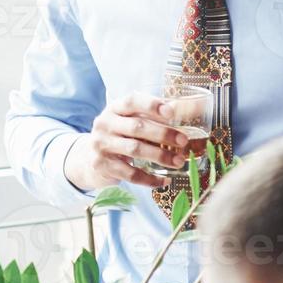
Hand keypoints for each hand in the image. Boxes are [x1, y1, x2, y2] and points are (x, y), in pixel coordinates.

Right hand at [63, 93, 190, 190]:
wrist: (88, 158)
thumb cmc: (119, 135)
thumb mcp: (129, 120)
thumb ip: (154, 115)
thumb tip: (193, 107)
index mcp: (114, 108)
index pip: (132, 101)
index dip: (152, 105)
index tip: (172, 112)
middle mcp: (105, 124)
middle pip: (137, 127)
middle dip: (163, 134)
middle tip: (183, 141)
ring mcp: (101, 145)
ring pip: (135, 150)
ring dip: (160, 156)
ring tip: (178, 162)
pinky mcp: (102, 165)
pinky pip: (130, 173)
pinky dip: (149, 179)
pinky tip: (164, 181)